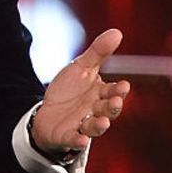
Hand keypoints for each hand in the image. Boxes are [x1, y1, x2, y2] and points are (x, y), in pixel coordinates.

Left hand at [32, 29, 130, 153]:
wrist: (48, 111)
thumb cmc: (71, 90)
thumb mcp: (82, 68)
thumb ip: (98, 53)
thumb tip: (117, 32)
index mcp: (100, 94)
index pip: (112, 92)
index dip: (118, 90)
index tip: (123, 85)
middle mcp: (95, 111)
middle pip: (107, 111)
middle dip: (112, 107)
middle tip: (116, 102)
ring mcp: (82, 125)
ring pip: (94, 127)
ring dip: (99, 126)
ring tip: (103, 123)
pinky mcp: (67, 136)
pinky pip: (73, 140)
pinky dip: (77, 140)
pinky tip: (80, 139)